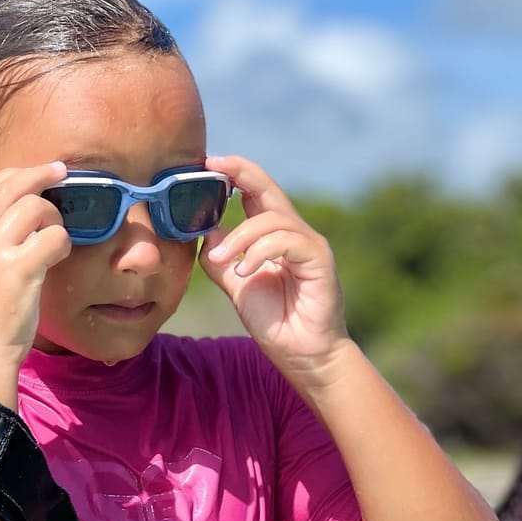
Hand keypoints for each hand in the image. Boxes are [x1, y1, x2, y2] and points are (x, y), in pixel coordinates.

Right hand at [0, 163, 71, 377]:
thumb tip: (14, 208)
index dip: (17, 174)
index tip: (40, 172)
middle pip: (12, 186)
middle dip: (41, 175)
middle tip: (63, 172)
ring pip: (36, 208)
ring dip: (54, 220)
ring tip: (55, 240)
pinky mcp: (19, 268)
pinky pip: (55, 237)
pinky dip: (63, 244)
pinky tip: (57, 259)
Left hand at [198, 155, 347, 377]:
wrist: (303, 356)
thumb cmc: (275, 322)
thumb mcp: (236, 285)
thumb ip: (220, 258)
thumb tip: (202, 230)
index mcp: (275, 237)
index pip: (256, 194)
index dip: (235, 174)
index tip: (208, 163)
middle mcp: (295, 234)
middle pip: (269, 189)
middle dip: (241, 172)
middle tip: (213, 165)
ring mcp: (309, 246)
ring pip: (272, 219)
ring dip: (241, 236)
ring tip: (221, 259)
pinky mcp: (319, 261)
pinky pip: (287, 241)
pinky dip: (260, 251)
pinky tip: (245, 270)